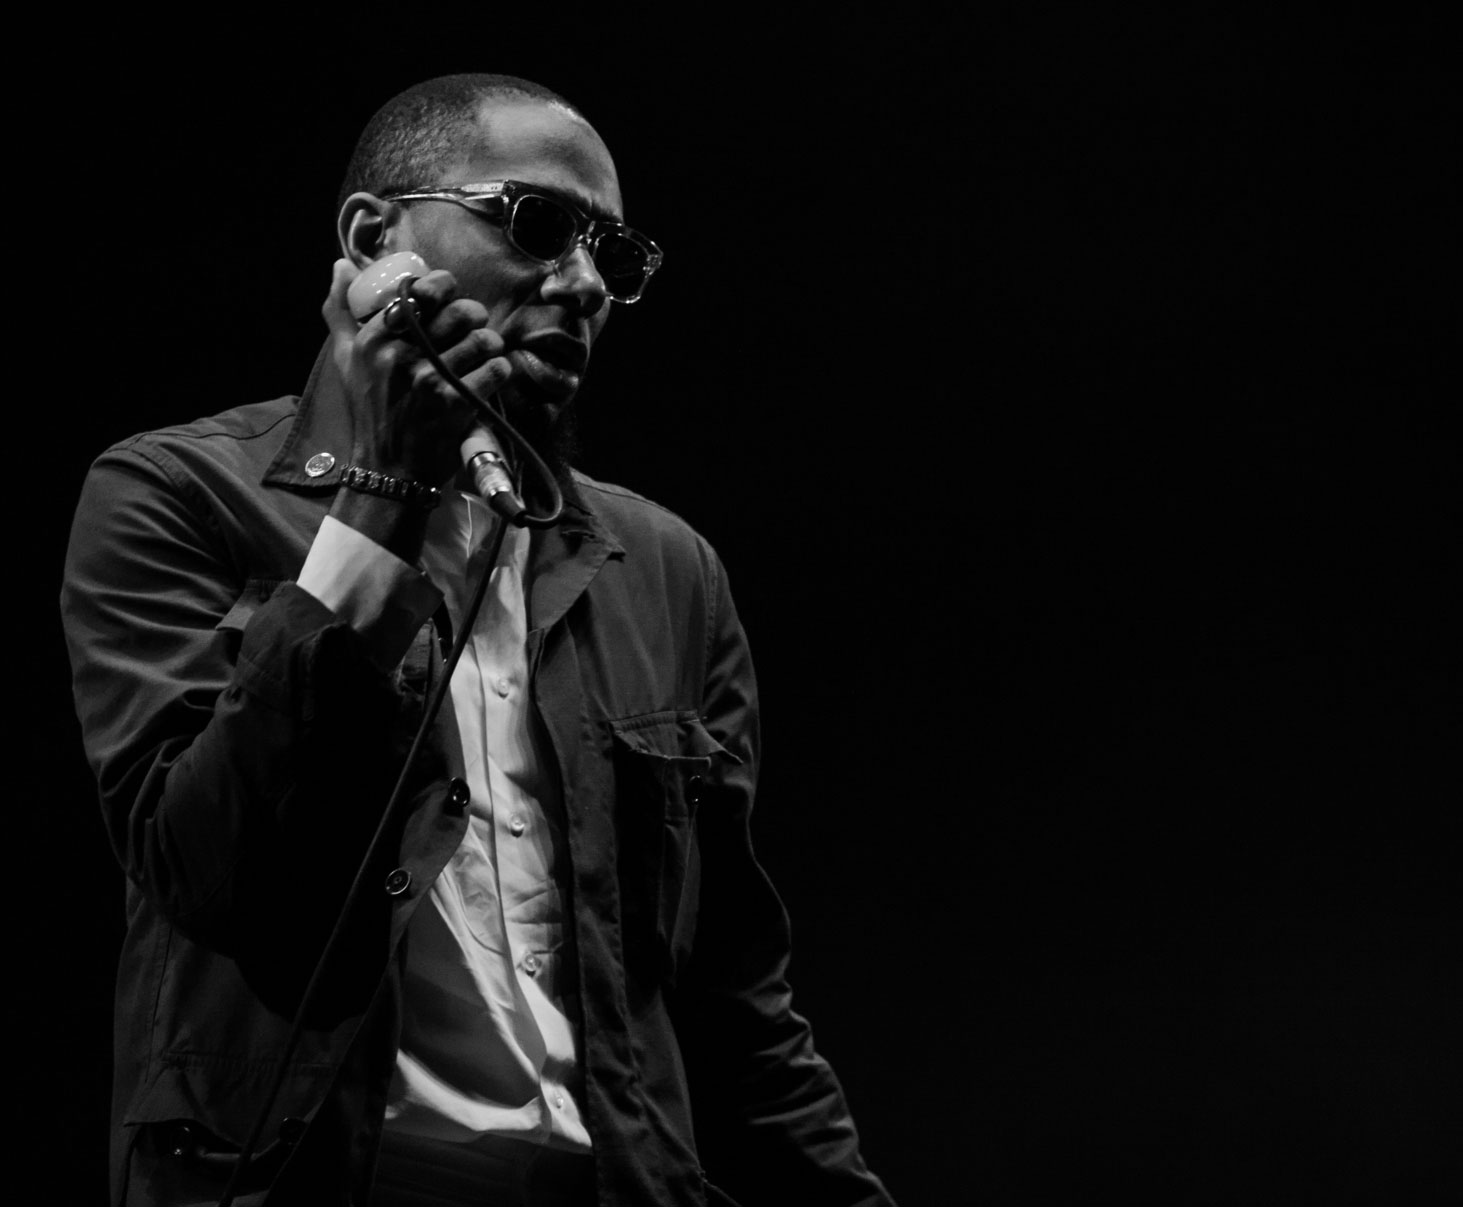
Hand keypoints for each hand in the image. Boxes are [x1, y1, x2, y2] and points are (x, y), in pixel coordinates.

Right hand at [322, 258, 512, 486]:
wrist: (388, 468)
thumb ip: (340, 310)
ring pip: (484, 339)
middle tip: (473, 328)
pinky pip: (496, 369)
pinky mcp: (457, 404)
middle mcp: (402, 355)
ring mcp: (431, 380)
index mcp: (376, 338)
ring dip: (491, 345)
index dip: (445, 286)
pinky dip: (499, 371)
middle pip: (461, 311)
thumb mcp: (346, 359)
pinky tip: (489, 378)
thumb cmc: (371, 409)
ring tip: (484, 354)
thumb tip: (341, 265)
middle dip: (475, 317)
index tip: (449, 299)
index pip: (422, 291)